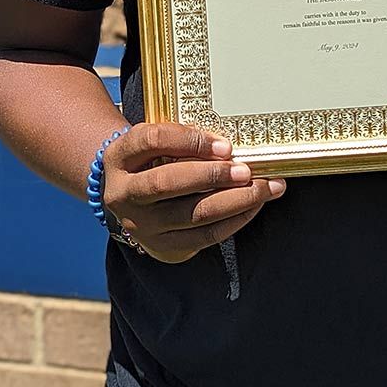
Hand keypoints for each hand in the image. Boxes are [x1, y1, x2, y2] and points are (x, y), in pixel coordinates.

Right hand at [102, 123, 285, 262]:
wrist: (127, 196)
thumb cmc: (152, 159)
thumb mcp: (155, 143)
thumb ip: (183, 139)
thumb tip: (232, 146)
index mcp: (120, 156)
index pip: (152, 141)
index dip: (190, 140)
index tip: (225, 145)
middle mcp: (123, 193)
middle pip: (168, 182)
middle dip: (214, 176)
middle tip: (248, 170)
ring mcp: (140, 225)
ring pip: (192, 214)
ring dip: (236, 200)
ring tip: (266, 187)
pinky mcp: (160, 247)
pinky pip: (203, 238)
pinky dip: (233, 221)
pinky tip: (254, 206)